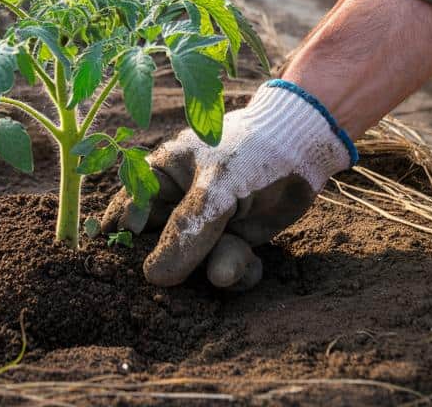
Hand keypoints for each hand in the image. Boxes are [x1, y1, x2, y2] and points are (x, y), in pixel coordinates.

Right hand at [101, 80, 355, 288]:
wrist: (304, 148)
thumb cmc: (250, 150)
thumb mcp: (216, 185)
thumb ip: (187, 229)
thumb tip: (154, 276)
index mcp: (157, 179)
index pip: (126, 216)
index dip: (127, 246)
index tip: (137, 266)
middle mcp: (175, 206)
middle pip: (157, 250)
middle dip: (174, 269)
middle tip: (183, 282)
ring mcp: (205, 227)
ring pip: (194, 266)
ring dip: (213, 271)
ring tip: (231, 269)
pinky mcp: (233, 242)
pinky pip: (223, 270)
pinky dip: (237, 274)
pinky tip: (250, 266)